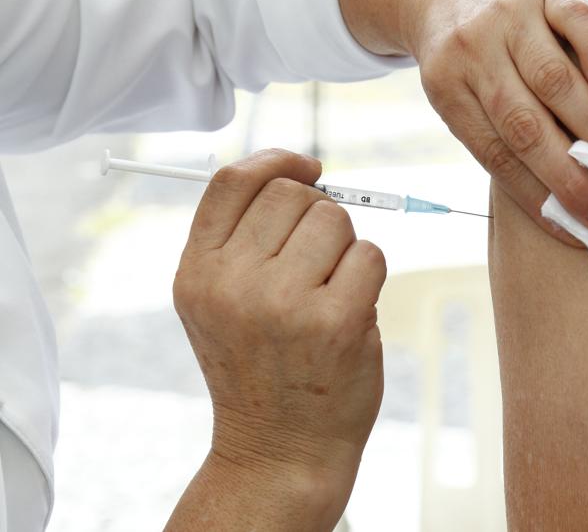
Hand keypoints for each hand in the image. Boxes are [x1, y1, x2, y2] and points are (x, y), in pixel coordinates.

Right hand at [168, 149, 384, 529]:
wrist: (279, 449)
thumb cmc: (260, 366)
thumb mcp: (218, 302)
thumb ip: (241, 238)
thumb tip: (300, 171)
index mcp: (197, 272)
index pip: (233, 181)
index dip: (277, 159)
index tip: (309, 166)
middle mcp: (232, 283)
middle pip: (293, 194)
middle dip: (318, 214)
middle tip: (318, 261)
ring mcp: (284, 302)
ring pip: (336, 220)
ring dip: (345, 248)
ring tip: (330, 292)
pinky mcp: (336, 321)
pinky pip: (370, 254)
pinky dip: (370, 275)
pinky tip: (351, 311)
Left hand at [337, 0, 587, 244]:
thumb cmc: (462, 54)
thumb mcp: (458, 92)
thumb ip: (498, 133)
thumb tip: (558, 204)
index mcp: (448, 89)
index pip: (496, 155)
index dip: (537, 197)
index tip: (576, 232)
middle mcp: (474, 51)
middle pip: (525, 124)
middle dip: (570, 175)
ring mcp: (508, 15)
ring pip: (553, 78)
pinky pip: (575, 20)